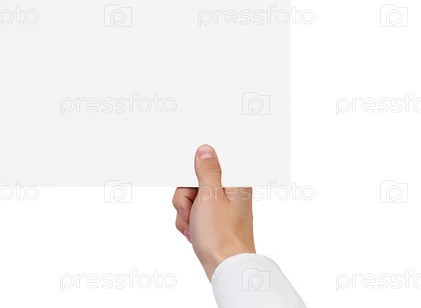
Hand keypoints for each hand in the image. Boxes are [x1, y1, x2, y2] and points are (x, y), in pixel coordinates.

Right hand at [172, 145, 254, 280]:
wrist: (225, 269)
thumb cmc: (222, 237)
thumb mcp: (210, 197)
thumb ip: (207, 171)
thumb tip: (206, 150)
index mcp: (234, 183)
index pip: (208, 164)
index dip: (193, 174)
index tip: (190, 185)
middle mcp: (229, 193)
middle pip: (194, 182)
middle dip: (186, 199)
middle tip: (192, 211)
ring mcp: (220, 207)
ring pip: (189, 198)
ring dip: (185, 213)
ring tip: (194, 227)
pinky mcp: (213, 220)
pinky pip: (191, 213)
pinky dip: (188, 223)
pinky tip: (194, 233)